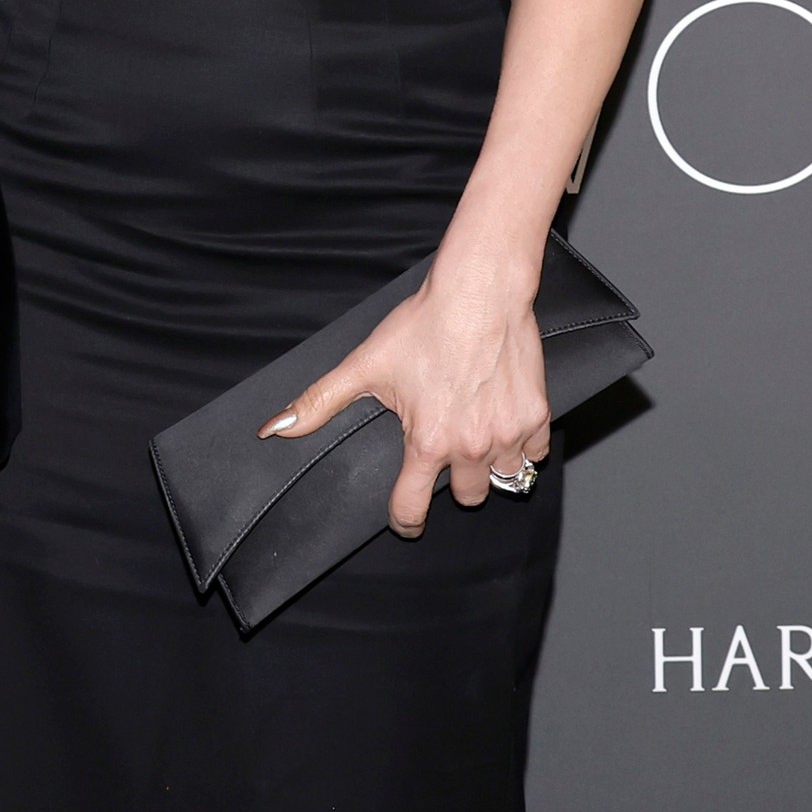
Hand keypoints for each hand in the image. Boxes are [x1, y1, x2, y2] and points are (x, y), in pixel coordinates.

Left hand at [256, 263, 550, 536]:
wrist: (480, 291)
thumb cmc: (424, 325)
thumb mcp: (365, 365)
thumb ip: (319, 402)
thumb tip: (275, 430)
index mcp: (428, 442)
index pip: (412, 507)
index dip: (404, 519)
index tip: (404, 519)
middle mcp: (471, 447)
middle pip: (466, 497)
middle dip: (453, 479)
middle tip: (444, 447)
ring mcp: (508, 435)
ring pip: (504, 477)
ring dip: (489, 463)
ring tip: (473, 432)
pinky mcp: (537, 417)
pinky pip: (534, 452)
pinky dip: (521, 442)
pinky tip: (503, 419)